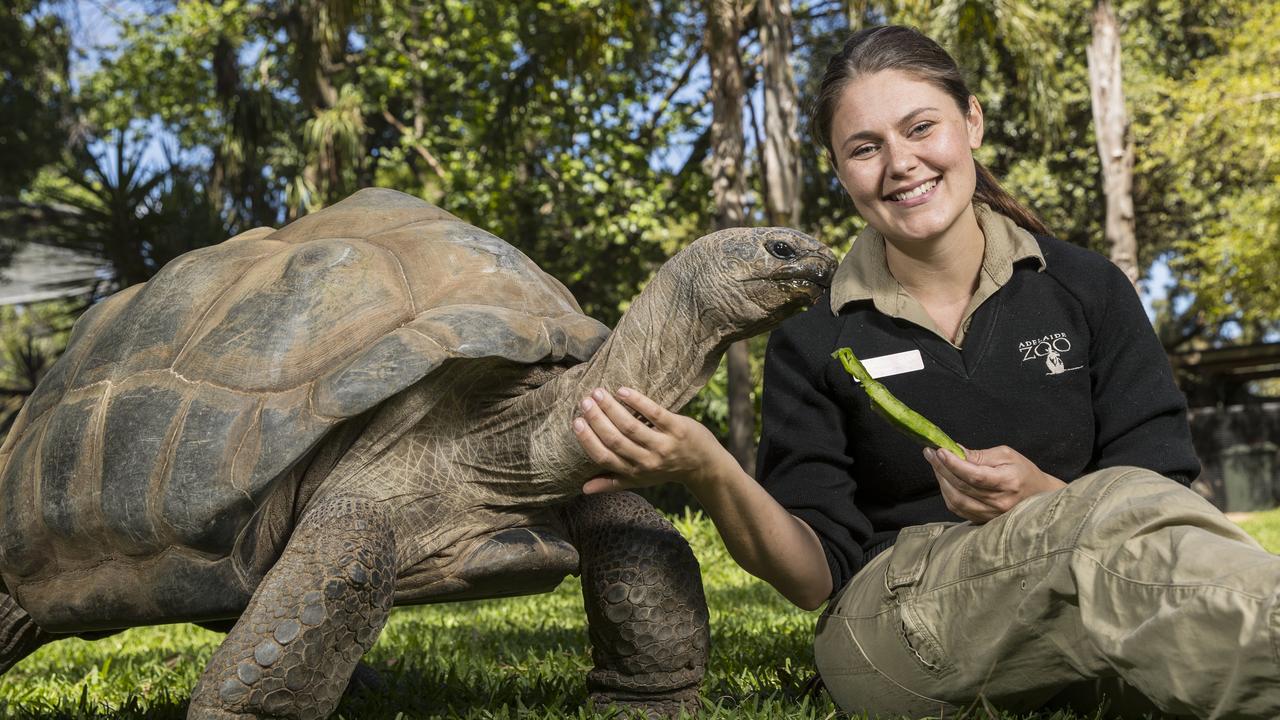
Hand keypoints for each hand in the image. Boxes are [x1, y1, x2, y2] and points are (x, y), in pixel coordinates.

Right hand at [572, 386, 728, 494]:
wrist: (704, 466)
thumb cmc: (666, 470)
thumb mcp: (639, 480)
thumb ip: (612, 482)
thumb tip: (584, 489)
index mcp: (633, 472)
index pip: (604, 457)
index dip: (588, 440)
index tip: (576, 422)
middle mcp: (647, 461)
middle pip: (615, 440)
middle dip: (597, 420)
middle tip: (585, 401)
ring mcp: (663, 445)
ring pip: (631, 426)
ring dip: (612, 408)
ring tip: (598, 393)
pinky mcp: (677, 428)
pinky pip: (654, 413)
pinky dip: (637, 401)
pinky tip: (622, 390)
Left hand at [923, 445, 1065, 523]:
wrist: (1039, 496)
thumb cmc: (1023, 472)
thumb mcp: (1007, 455)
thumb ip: (980, 455)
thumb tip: (955, 451)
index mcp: (1008, 482)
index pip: (975, 476)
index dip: (954, 464)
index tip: (940, 451)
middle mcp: (999, 502)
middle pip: (962, 487)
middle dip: (942, 468)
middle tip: (930, 453)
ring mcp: (991, 514)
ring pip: (956, 500)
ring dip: (941, 481)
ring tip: (936, 465)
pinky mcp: (983, 520)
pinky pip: (958, 509)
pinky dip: (947, 494)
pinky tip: (944, 480)